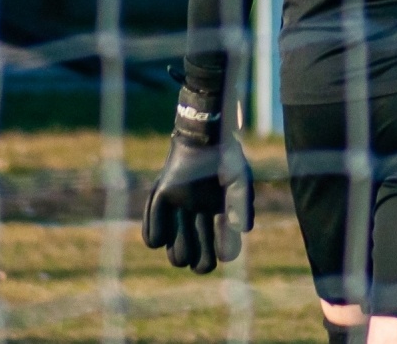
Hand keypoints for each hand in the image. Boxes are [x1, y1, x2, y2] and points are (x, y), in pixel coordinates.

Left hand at [141, 86, 253, 273]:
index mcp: (219, 216)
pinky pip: (153, 232)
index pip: (220, 249)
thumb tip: (242, 230)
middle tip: (201, 254)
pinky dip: (157, 234)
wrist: (205, 135)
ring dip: (179, 251)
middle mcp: (198, 218)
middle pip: (194, 256)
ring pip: (174, 251)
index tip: (225, 249)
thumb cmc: (226, 158)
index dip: (222, 253)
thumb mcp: (240, 181)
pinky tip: (164, 232)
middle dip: (199, 260)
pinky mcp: (162, 198)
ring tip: (185, 241)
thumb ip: (242, 206)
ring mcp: (179, 211)